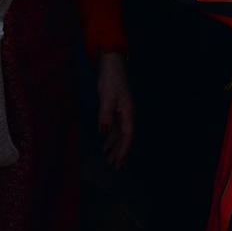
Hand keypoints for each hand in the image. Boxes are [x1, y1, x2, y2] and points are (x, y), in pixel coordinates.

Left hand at [96, 52, 133, 168]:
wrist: (112, 63)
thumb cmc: (112, 78)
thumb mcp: (107, 95)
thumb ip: (105, 114)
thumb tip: (103, 131)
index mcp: (128, 112)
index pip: (127, 135)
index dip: (124, 149)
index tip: (119, 161)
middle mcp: (127, 114)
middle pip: (125, 137)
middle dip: (120, 152)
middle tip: (116, 167)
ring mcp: (121, 112)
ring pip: (119, 134)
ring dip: (114, 147)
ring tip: (109, 160)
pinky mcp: (115, 109)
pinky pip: (114, 128)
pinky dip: (110, 137)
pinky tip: (105, 144)